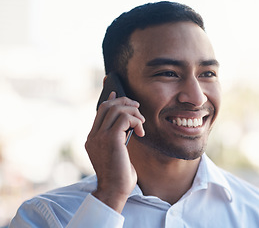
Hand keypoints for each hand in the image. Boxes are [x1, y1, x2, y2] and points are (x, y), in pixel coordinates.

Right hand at [85, 92, 144, 212]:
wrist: (114, 190)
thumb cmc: (119, 175)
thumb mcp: (117, 153)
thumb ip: (118, 137)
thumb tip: (126, 123)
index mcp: (92, 138)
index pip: (99, 111)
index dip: (110, 99)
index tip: (116, 92)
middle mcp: (93, 135)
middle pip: (107, 106)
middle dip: (124, 102)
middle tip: (137, 108)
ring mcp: (99, 136)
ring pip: (116, 109)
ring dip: (133, 112)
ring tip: (142, 123)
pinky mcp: (111, 138)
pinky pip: (124, 118)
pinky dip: (136, 121)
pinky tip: (141, 132)